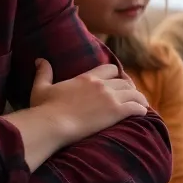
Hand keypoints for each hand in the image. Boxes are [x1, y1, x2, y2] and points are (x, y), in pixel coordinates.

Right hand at [28, 59, 148, 140]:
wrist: (53, 123)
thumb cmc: (45, 108)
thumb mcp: (41, 88)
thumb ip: (44, 72)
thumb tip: (39, 59)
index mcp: (87, 77)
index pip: (110, 69)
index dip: (116, 75)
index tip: (119, 81)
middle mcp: (101, 85)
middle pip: (125, 81)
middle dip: (130, 88)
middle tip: (133, 96)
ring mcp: (110, 98)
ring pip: (134, 93)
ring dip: (139, 99)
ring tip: (142, 105)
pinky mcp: (116, 112)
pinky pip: (136, 107)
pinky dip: (141, 109)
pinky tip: (143, 113)